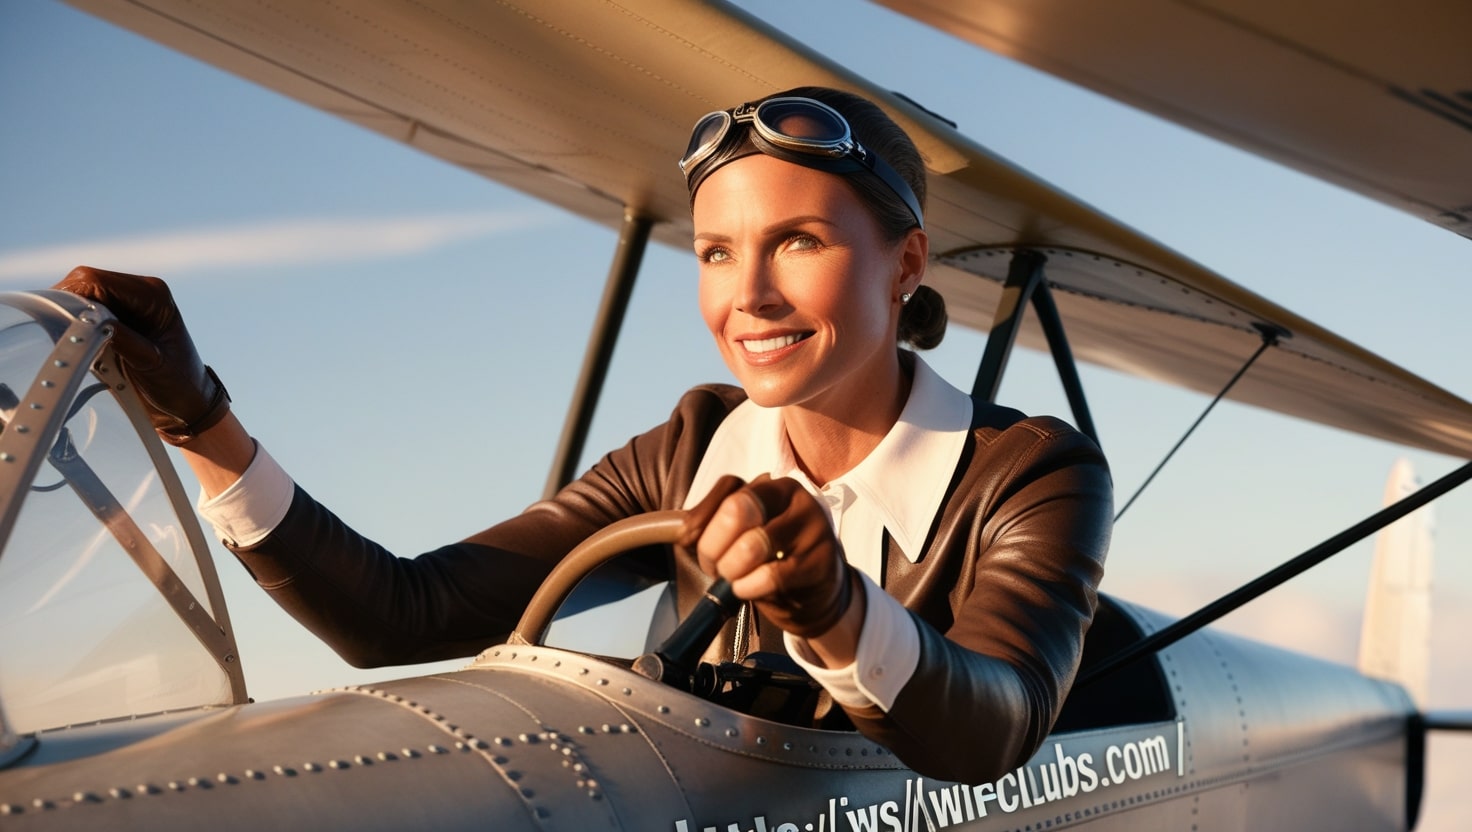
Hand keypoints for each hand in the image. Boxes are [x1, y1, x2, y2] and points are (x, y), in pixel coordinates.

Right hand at [53, 266, 229, 444]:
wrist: (187, 401)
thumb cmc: (179, 383)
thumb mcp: (151, 363)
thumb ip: (124, 341)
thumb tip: (94, 323)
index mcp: (154, 296)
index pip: (100, 281)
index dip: (74, 296)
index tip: (59, 319)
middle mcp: (140, 293)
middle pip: (86, 283)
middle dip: (68, 304)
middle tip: (59, 332)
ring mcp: (128, 304)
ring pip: (81, 295)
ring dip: (70, 314)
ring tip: (70, 339)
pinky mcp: (118, 317)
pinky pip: (85, 310)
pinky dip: (75, 322)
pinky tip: (77, 341)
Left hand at [680, 474, 855, 638]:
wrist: (816, 593)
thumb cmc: (771, 559)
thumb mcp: (743, 532)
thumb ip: (712, 523)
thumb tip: (680, 531)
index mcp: (774, 486)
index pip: (727, 488)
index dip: (703, 521)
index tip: (702, 545)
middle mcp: (797, 500)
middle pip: (736, 510)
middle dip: (713, 547)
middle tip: (716, 566)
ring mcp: (813, 530)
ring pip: (751, 546)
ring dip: (731, 571)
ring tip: (735, 579)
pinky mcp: (820, 564)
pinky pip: (770, 576)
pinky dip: (748, 588)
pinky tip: (749, 590)